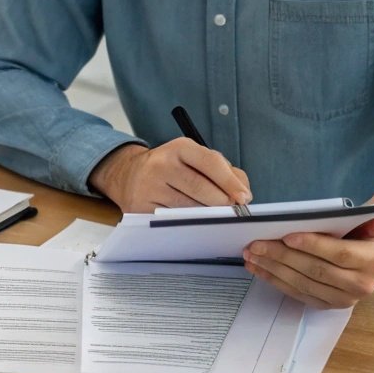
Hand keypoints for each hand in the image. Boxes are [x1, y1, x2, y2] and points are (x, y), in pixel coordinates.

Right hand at [87, 140, 250, 212]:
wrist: (129, 175)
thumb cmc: (172, 168)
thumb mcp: (194, 159)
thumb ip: (223, 170)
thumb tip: (243, 194)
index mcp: (179, 147)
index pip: (210, 162)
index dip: (230, 181)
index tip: (244, 197)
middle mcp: (161, 164)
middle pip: (200, 187)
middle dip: (222, 202)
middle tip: (234, 212)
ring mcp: (149, 187)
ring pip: (187, 207)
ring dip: (207, 216)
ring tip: (217, 218)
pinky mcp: (141, 208)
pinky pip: (172, 220)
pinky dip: (188, 224)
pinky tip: (196, 224)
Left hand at [242, 176, 373, 308]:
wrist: (371, 261)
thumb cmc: (368, 234)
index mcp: (371, 261)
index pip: (339, 254)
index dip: (313, 245)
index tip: (288, 235)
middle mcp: (360, 285)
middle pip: (316, 271)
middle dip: (283, 256)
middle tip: (258, 242)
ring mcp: (343, 299)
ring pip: (303, 284)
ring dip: (274, 269)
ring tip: (252, 252)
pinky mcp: (327, 305)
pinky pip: (297, 294)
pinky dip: (274, 281)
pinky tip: (258, 268)